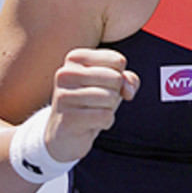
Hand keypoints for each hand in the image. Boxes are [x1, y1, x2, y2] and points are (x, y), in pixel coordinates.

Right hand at [46, 48, 138, 162]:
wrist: (64, 134)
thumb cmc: (90, 103)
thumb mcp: (111, 85)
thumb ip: (127, 80)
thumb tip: (128, 92)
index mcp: (75, 58)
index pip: (117, 61)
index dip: (119, 78)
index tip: (103, 87)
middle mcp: (65, 73)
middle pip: (115, 78)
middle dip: (114, 94)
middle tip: (97, 102)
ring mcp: (63, 96)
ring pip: (111, 97)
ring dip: (109, 109)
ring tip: (93, 112)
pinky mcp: (67, 118)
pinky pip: (105, 116)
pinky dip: (106, 122)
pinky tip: (91, 124)